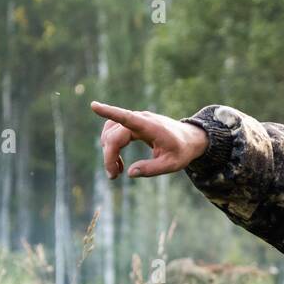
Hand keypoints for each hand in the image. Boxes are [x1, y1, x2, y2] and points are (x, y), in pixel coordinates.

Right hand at [89, 100, 210, 178]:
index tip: (94, 106)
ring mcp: (136, 120)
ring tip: (116, 170)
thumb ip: (151, 169)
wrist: (189, 139)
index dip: (109, 112)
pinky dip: (112, 146)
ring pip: (110, 132)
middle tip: (113, 177)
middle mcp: (140, 119)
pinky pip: (114, 132)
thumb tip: (130, 173)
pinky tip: (118, 162)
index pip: (126, 117)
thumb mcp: (171, 165)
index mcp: (150, 127)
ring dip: (108, 151)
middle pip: (114, 135)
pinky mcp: (133, 123)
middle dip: (109, 156)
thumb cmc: (181, 151)